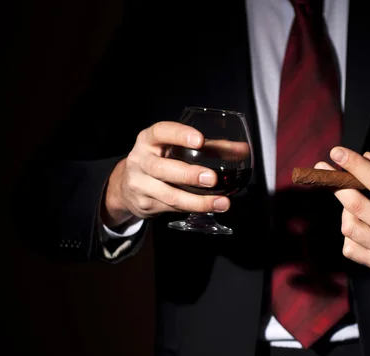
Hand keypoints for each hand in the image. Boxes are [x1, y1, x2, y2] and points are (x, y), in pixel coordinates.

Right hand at [101, 121, 230, 227]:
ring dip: (198, 201)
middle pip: (162, 168)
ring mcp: (140, 184)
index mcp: (148, 140)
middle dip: (188, 175)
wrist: (127, 185)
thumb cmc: (161, 159)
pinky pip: (172, 208)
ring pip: (169, 195)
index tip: (199, 139)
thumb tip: (243, 150)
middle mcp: (140, 161)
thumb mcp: (177, 148)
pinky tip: (211, 207)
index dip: (179, 134)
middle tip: (211, 178)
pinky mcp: (146, 204)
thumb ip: (211, 147)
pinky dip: (194, 209)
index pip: (160, 132)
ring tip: (221, 202)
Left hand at [316, 147, 369, 271]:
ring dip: (345, 210)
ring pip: (348, 226)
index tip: (336, 152)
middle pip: (355, 205)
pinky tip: (361, 225)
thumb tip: (365, 158)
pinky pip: (349, 247)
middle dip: (335, 184)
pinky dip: (350, 233)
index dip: (354, 164)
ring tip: (354, 203)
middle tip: (322, 169)